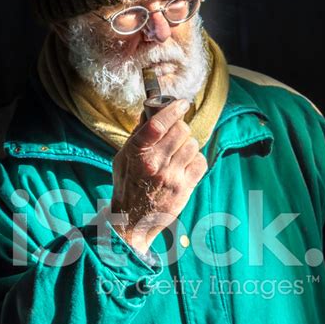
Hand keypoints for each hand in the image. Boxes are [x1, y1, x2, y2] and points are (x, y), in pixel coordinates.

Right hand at [108, 98, 207, 253]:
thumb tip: (150, 111)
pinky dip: (195, 160)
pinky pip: (201, 161)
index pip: (158, 125)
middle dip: (180, 128)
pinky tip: (185, 165)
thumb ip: (138, 135)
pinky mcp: (185, 188)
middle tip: (175, 134)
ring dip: (187, 145)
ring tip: (178, 154)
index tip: (181, 103)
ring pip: (192, 145)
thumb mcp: (123, 158)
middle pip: (181, 130)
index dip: (172, 109)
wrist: (133, 220)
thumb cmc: (128, 186)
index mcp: (137, 153)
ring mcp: (171, 177)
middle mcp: (155, 164)